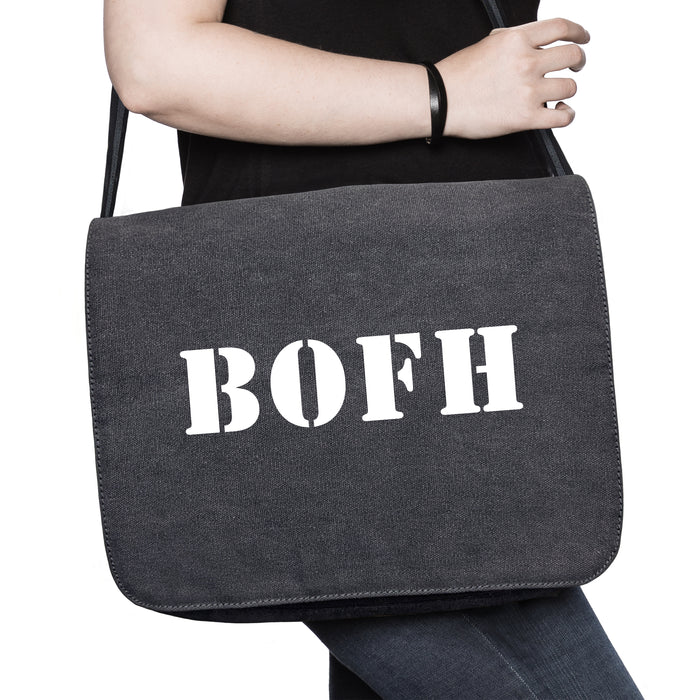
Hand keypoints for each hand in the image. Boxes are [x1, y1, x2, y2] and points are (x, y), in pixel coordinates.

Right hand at [436, 17, 588, 138]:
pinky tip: (561, 112)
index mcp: (516, 40)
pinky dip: (567, 115)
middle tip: (575, 67)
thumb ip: (513, 41)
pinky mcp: (525, 117)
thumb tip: (531, 42)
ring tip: (558, 95)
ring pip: (570, 87)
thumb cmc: (456, 76)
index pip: (561, 28)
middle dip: (578, 61)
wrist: (439, 101)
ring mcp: (528, 90)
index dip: (578, 32)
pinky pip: (563, 117)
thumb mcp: (487, 44)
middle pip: (572, 56)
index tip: (582, 38)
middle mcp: (526, 62)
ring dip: (567, 90)